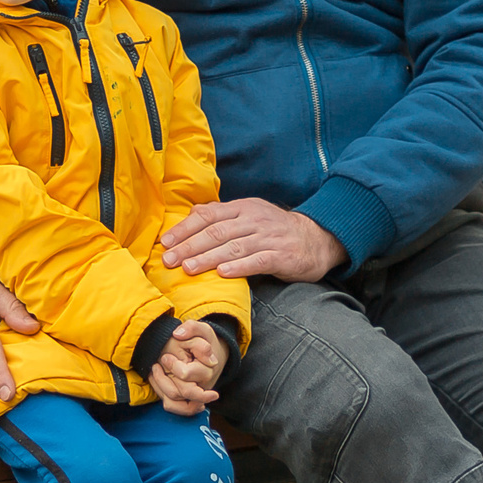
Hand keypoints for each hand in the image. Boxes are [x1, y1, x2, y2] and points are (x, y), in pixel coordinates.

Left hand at [148, 319, 221, 413]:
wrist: (212, 356)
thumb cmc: (205, 342)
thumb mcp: (202, 329)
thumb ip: (192, 327)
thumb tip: (177, 335)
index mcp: (208, 369)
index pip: (186, 374)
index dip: (173, 366)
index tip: (166, 356)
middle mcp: (202, 386)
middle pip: (182, 392)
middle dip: (164, 378)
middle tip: (160, 362)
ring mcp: (194, 395)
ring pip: (174, 401)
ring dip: (160, 385)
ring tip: (154, 370)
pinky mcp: (186, 399)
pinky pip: (173, 406)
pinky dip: (163, 397)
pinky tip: (157, 381)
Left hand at [160, 198, 345, 282]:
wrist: (316, 238)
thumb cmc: (274, 230)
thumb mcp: (249, 215)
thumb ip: (221, 215)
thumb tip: (191, 214)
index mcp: (242, 208)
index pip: (208, 215)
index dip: (185, 228)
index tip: (165, 242)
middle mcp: (254, 220)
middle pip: (216, 232)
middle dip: (189, 246)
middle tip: (169, 260)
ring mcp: (269, 237)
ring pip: (234, 247)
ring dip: (208, 258)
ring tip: (188, 269)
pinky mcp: (282, 255)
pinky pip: (258, 260)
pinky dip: (240, 267)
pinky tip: (223, 274)